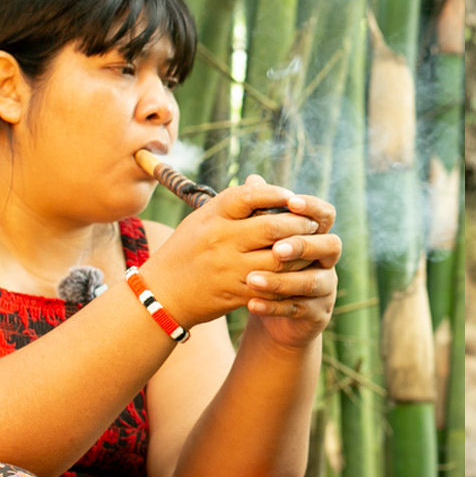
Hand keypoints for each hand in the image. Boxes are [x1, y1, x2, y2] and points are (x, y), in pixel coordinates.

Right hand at [142, 176, 327, 327]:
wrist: (163, 294)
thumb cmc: (186, 250)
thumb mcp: (202, 220)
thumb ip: (233, 203)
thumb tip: (262, 182)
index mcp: (212, 217)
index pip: (248, 196)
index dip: (275, 193)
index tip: (292, 196)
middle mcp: (221, 240)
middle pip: (271, 227)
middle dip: (298, 224)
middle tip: (313, 223)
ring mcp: (229, 268)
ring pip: (278, 259)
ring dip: (300, 253)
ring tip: (311, 246)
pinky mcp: (237, 293)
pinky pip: (273, 285)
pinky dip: (290, 278)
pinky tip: (300, 272)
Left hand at [239, 178, 340, 348]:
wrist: (270, 312)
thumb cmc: (266, 266)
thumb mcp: (261, 240)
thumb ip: (262, 213)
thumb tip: (253, 179)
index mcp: (316, 236)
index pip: (325, 215)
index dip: (312, 208)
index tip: (291, 202)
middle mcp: (327, 260)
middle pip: (329, 246)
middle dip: (302, 246)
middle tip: (276, 249)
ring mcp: (326, 288)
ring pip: (311, 281)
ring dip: (281, 280)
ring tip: (251, 280)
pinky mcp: (317, 314)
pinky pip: (298, 309)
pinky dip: (274, 307)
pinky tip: (251, 303)